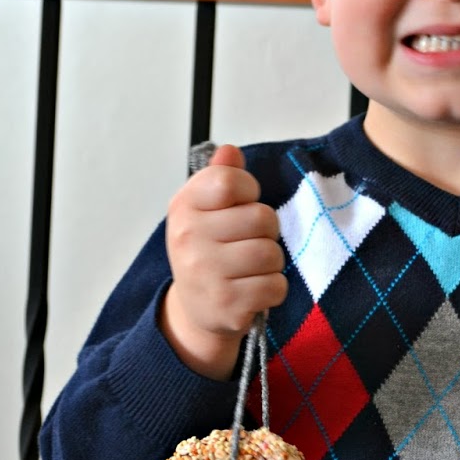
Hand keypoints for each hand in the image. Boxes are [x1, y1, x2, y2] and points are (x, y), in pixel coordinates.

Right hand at [160, 144, 286, 378]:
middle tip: (248, 241)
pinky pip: (276, 286)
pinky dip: (273, 288)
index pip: (230, 182)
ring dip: (271, 261)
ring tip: (251, 266)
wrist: (195, 308)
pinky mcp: (227, 306)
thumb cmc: (207, 250)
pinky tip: (253, 288)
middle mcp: (188, 239)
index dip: (248, 190)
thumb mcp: (206, 208)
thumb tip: (230, 151)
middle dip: (266, 230)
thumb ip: (221, 176)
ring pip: (271, 253)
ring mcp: (206, 275)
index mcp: (184, 207)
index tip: (241, 204)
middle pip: (261, 218)